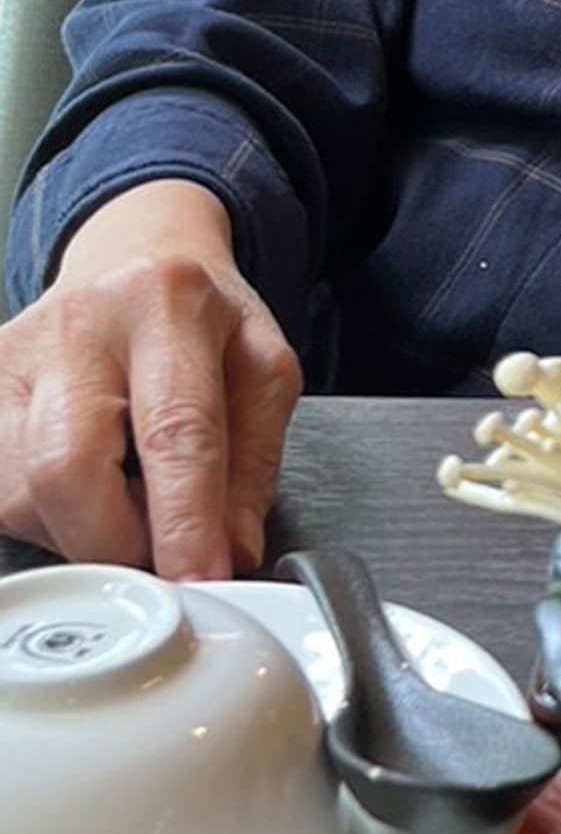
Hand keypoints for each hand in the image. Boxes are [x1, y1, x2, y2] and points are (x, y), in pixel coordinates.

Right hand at [0, 182, 298, 577]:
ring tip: (126, 499)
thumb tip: (229, 551)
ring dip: (80, 529)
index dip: (185, 523)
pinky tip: (85, 486)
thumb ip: (254, 463)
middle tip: (158, 550)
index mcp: (167, 305)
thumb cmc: (202, 316)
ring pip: (19, 492)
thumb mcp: (263, 367)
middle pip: (67, 466)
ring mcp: (12, 357)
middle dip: (114, 539)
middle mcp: (79, 325)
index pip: (175, 432)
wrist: (134, 252)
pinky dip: (44, 512)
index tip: (200, 581)